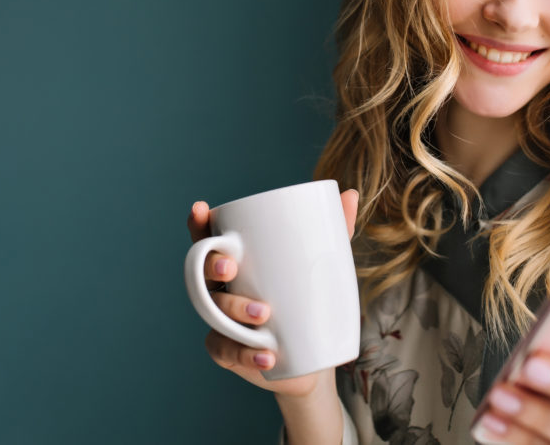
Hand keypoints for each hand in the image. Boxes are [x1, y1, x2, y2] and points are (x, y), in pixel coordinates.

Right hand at [186, 189, 359, 398]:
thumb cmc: (310, 299)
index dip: (198, 224)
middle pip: (202, 273)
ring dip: (234, 310)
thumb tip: (351, 193)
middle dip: (211, 265)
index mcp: (238, 262)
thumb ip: (334, 231)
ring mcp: (222, 321)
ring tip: (265, 314)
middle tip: (232, 267)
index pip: (209, 239)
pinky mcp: (228, 352)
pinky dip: (245, 354)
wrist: (313, 355)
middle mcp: (222, 289)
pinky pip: (226, 350)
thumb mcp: (323, 264)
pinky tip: (267, 355)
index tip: (202, 208)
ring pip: (214, 311)